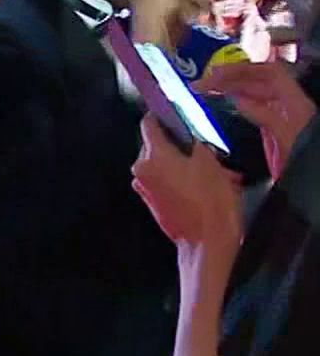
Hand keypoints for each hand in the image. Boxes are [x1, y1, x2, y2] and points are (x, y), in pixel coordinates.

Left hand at [132, 116, 243, 250]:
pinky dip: (181, 177)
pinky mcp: (152, 201)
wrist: (207, 242)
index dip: (163, 115)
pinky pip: (164, 180)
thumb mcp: (210, 161)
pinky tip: (205, 184)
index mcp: (152, 157)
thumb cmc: (211, 200)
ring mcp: (144, 187)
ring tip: (214, 170)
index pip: (149, 124)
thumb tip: (189, 128)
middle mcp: (141, 170)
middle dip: (180, 144)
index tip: (178, 114)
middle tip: (206, 148)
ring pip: (163, 163)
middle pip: (156, 144)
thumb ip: (195, 139)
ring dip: (185, 162)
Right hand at [200, 61, 317, 180]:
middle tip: (203, 83)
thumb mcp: (284, 136)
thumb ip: (263, 115)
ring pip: (259, 93)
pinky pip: (261, 106)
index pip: (268, 72)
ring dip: (235, 88)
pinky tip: (232, 104)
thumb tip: (238, 100)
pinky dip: (244, 102)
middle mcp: (292, 103)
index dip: (242, 69)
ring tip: (210, 90)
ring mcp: (287, 114)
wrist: (315, 176)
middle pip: (261, 81)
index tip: (215, 73)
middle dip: (232, 78)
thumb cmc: (307, 159)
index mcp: (295, 102)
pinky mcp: (283, 127)